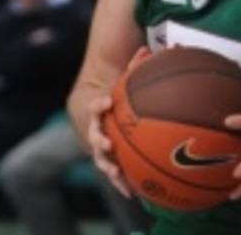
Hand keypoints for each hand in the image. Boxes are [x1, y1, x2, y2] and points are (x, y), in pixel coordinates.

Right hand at [87, 47, 150, 197]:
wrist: (100, 104)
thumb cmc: (116, 87)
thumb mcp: (124, 75)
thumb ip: (134, 64)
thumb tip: (147, 47)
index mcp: (95, 106)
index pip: (94, 105)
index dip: (98, 104)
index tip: (106, 101)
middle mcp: (93, 127)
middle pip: (93, 134)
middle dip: (99, 139)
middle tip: (107, 143)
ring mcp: (97, 143)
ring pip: (100, 156)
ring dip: (108, 165)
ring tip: (117, 172)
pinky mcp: (106, 156)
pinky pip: (112, 169)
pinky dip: (119, 180)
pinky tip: (131, 193)